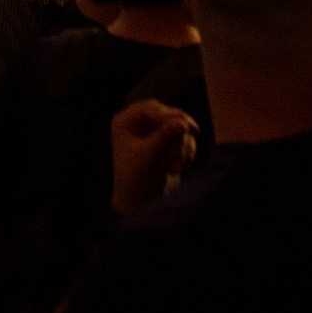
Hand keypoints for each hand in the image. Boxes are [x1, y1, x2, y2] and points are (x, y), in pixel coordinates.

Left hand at [111, 99, 197, 215]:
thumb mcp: (148, 157)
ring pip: (180, 128)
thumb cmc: (135, 181)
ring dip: (182, 148)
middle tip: (181, 152)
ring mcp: (155, 133)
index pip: (150, 108)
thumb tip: (182, 122)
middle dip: (178, 135)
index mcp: (126, 122)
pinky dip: (186, 154)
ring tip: (174, 167)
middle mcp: (139, 123)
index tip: (184, 125)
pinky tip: (178, 168)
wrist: (141, 204)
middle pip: (169, 115)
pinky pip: (186, 140)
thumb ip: (164, 137)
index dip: (168, 114)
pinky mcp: (168, 143)